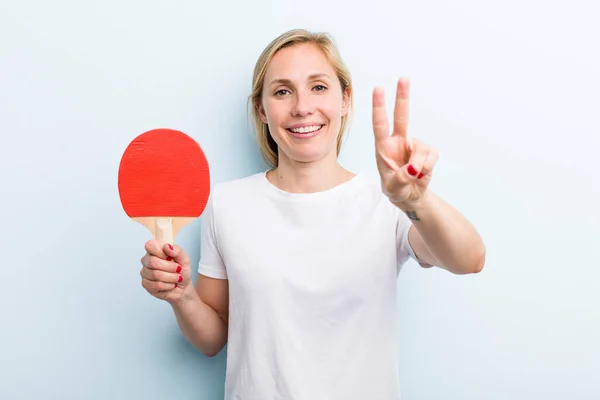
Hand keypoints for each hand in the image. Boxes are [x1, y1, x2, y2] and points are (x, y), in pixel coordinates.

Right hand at [140, 240, 192, 304]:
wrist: (183, 286)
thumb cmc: (181, 271)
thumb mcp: (184, 259)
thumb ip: (177, 251)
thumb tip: (167, 246)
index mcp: (155, 250)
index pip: (150, 245)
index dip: (160, 252)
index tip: (170, 257)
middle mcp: (147, 260)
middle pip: (153, 262)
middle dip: (170, 267)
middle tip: (178, 269)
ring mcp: (145, 272)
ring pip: (155, 274)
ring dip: (171, 277)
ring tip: (176, 278)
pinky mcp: (146, 284)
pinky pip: (156, 285)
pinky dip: (168, 285)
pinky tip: (171, 284)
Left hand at [372, 78, 438, 206]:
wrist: (410, 196)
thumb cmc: (395, 189)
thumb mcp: (392, 188)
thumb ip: (400, 180)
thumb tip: (412, 170)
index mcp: (383, 147)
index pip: (380, 124)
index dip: (379, 107)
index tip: (378, 89)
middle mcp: (398, 141)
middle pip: (402, 115)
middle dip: (403, 97)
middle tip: (404, 78)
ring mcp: (414, 145)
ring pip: (421, 148)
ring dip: (419, 166)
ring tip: (413, 176)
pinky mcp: (428, 151)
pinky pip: (432, 155)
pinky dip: (428, 167)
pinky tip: (422, 173)